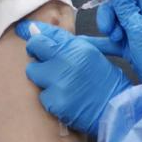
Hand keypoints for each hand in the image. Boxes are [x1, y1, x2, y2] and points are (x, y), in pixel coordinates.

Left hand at [16, 20, 130, 136]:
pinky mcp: (55, 102)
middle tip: (47, 63)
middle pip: (34, 47)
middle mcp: (66, 61)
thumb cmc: (106, 81)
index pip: (46, 34)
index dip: (35, 34)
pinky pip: (41, 95)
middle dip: (37, 54)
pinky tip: (64, 100)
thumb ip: (67, 41)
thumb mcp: (92, 53)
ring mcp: (59, 82)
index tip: (24, 30)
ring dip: (42, 78)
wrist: (116, 111)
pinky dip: (50, 98)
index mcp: (77, 47)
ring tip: (60, 84)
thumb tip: (38, 30)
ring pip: (33, 72)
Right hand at [87, 0, 141, 92]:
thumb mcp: (141, 30)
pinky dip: (101, 41)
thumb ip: (127, 8)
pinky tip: (88, 44)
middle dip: (109, 11)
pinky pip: (111, 39)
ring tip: (113, 39)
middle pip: (119, 0)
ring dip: (108, 27)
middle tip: (108, 27)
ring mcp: (136, 31)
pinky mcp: (130, 46)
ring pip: (114, 19)